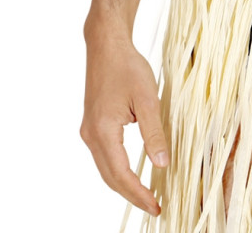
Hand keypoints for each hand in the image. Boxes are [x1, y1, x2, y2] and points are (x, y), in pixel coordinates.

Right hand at [80, 31, 170, 216]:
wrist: (106, 45)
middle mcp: (91, 135)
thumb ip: (154, 133)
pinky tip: (133, 172)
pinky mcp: (93, 125)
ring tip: (147, 194)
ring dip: (124, 184)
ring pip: (106, 168)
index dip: (139, 194)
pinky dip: (118, 169)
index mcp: (103, 131)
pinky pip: (104, 156)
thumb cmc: (127, 66)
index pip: (121, 175)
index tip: (157, 205)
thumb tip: (162, 165)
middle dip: (131, 195)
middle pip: (110, 177)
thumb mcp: (148, 98)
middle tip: (155, 206)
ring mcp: (89, 131)